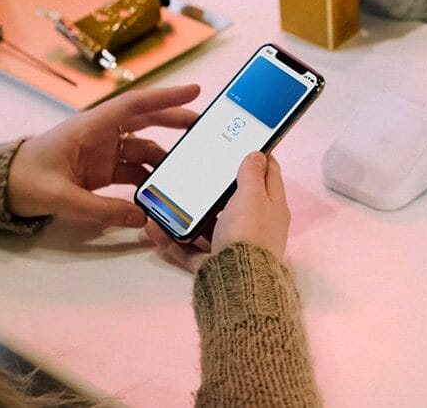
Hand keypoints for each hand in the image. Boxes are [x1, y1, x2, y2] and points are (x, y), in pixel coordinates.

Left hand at [6, 84, 200, 226]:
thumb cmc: (22, 180)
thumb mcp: (61, 197)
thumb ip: (102, 210)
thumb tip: (142, 218)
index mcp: (90, 127)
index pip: (135, 106)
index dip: (166, 97)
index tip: (195, 89)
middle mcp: (101, 135)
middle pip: (146, 122)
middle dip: (176, 122)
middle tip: (205, 127)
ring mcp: (102, 153)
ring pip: (144, 148)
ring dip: (164, 158)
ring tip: (187, 169)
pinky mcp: (101, 171)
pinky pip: (133, 170)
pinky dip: (149, 179)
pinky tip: (161, 191)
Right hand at [144, 151, 290, 271]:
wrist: (239, 284)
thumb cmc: (249, 233)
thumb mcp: (252, 196)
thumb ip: (252, 174)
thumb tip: (258, 154)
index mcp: (273, 206)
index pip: (269, 173)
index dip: (257, 155)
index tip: (239, 143)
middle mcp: (257, 225)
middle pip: (236, 199)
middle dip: (215, 186)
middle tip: (195, 169)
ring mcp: (236, 245)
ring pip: (209, 225)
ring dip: (187, 213)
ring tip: (166, 200)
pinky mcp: (215, 264)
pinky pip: (191, 249)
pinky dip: (173, 240)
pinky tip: (154, 228)